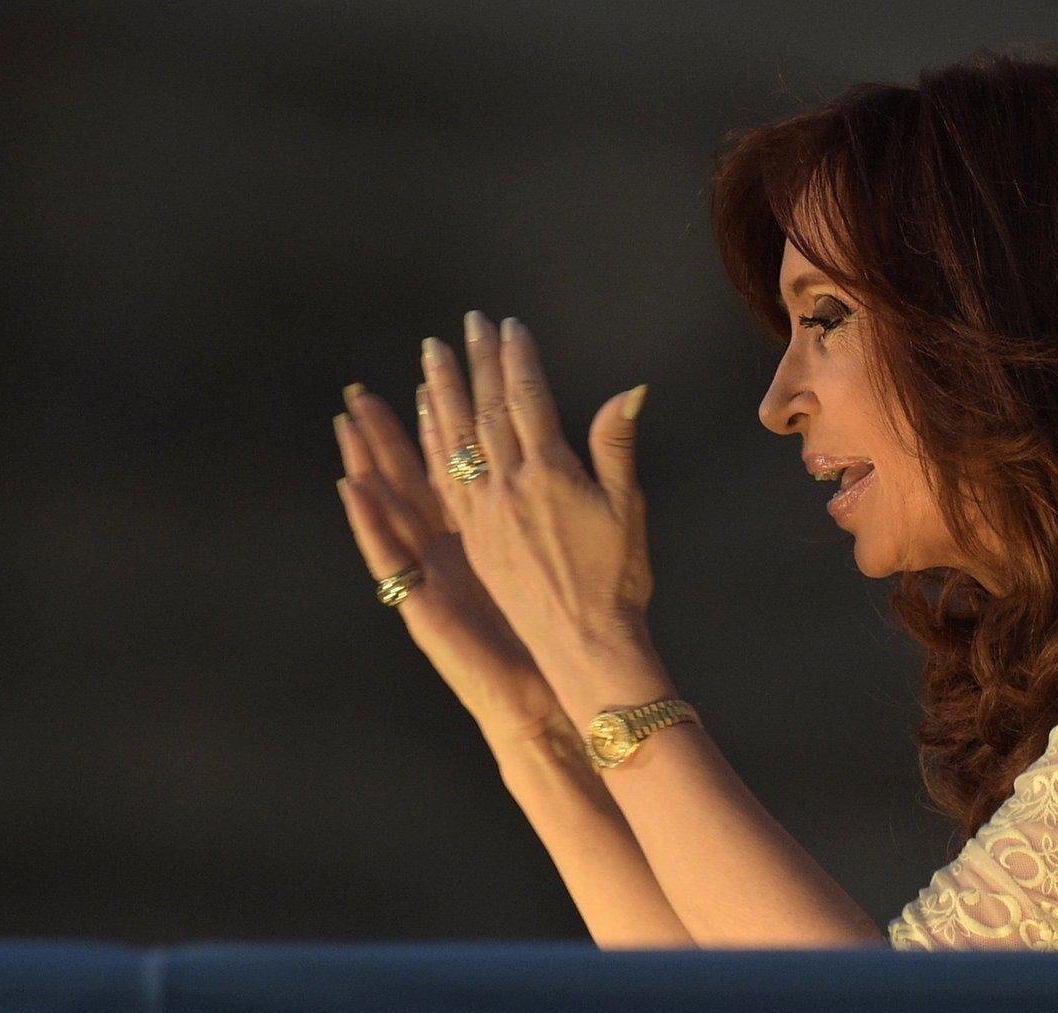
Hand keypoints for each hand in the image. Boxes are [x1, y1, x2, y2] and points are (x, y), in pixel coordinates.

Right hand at [333, 382, 561, 745]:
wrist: (553, 688)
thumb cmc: (562, 624)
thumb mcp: (563, 549)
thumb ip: (556, 503)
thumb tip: (561, 459)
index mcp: (481, 535)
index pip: (453, 470)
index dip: (437, 425)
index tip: (426, 379)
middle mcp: (447, 552)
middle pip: (409, 483)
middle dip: (385, 437)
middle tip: (361, 390)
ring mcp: (430, 579)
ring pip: (390, 514)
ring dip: (366, 469)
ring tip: (346, 425)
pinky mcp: (423, 605)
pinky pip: (389, 560)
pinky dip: (368, 524)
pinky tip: (352, 489)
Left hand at [416, 311, 654, 679]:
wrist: (583, 643)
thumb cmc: (616, 581)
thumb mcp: (626, 508)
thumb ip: (616, 445)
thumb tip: (630, 390)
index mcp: (548, 473)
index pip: (525, 398)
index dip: (515, 358)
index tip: (508, 325)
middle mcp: (507, 486)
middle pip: (485, 410)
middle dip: (476, 363)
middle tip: (467, 324)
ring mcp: (483, 512)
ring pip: (455, 439)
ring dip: (443, 393)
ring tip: (432, 357)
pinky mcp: (473, 537)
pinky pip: (444, 478)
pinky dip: (434, 442)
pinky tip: (428, 419)